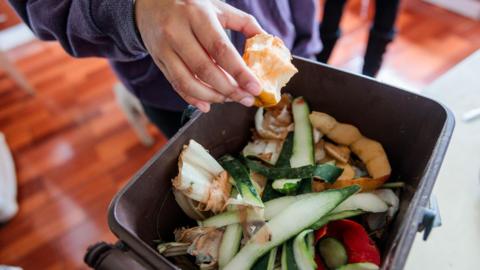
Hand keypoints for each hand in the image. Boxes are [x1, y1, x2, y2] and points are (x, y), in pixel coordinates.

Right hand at [135, 0, 264, 111]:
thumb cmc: (191, 5)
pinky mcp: (158, 60)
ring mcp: (164, 48)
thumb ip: (244, 23)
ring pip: (188, 82)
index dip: (239, 72)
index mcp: (197, 15)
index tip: (255, 87)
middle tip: (246, 98)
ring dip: (212, 96)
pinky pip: (175, 84)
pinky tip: (207, 105)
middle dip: (229, 89)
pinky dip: (192, 99)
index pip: (220, 49)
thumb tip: (268, 41)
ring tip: (230, 100)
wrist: (150, 2)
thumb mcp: (218, 6)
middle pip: (205, 69)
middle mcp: (177, 32)